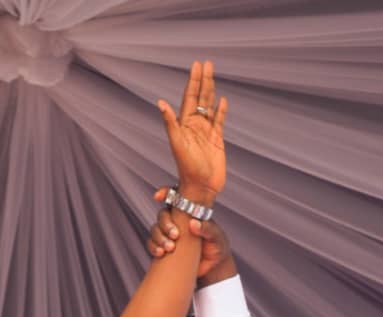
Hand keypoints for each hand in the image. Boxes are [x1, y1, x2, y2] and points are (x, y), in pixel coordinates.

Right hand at [147, 188, 234, 281]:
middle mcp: (177, 221)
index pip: (175, 198)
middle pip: (162, 215)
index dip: (164, 193)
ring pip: (155, 230)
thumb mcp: (217, 237)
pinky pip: (152, 244)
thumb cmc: (217, 246)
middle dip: (165, 223)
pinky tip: (160, 253)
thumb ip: (207, 229)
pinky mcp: (165, 248)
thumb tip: (192, 224)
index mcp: (189, 212)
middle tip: (175, 235)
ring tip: (170, 248)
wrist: (214, 266)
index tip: (158, 196)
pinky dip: (154, 247)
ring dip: (159, 237)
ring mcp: (169, 234)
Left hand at [157, 61, 227, 202]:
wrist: (200, 187)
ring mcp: (206, 132)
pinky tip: (222, 100)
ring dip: (211, 90)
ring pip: (209, 106)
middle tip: (206, 63)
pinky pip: (219, 121)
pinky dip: (221, 110)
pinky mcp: (217, 140)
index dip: (193, 81)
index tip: (196, 66)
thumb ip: (170, 122)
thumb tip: (160, 103)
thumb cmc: (186, 168)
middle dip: (203, 80)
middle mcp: (195, 125)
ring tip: (212, 74)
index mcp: (184, 124)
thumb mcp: (177, 143)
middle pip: (200, 98)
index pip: (189, 97)